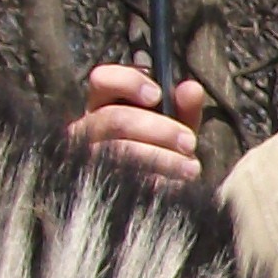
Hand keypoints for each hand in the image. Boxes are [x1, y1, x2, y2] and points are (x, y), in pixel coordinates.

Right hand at [70, 63, 205, 188]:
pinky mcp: (92, 185)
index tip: (157, 95)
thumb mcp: (174, 127)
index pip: (102, 79)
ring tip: (190, 168)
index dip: (128, 82)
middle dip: (159, 129)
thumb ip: (183, 107)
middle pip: (115, 118)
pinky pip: (121, 181)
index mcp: (103, 104)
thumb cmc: (159, 151)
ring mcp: (86, 158)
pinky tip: (173, 186)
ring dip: (161, 158)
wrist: (149, 197)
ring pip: (119, 151)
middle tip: (189, 142)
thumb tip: (192, 88)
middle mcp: (88, 128)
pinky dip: (152, 182)